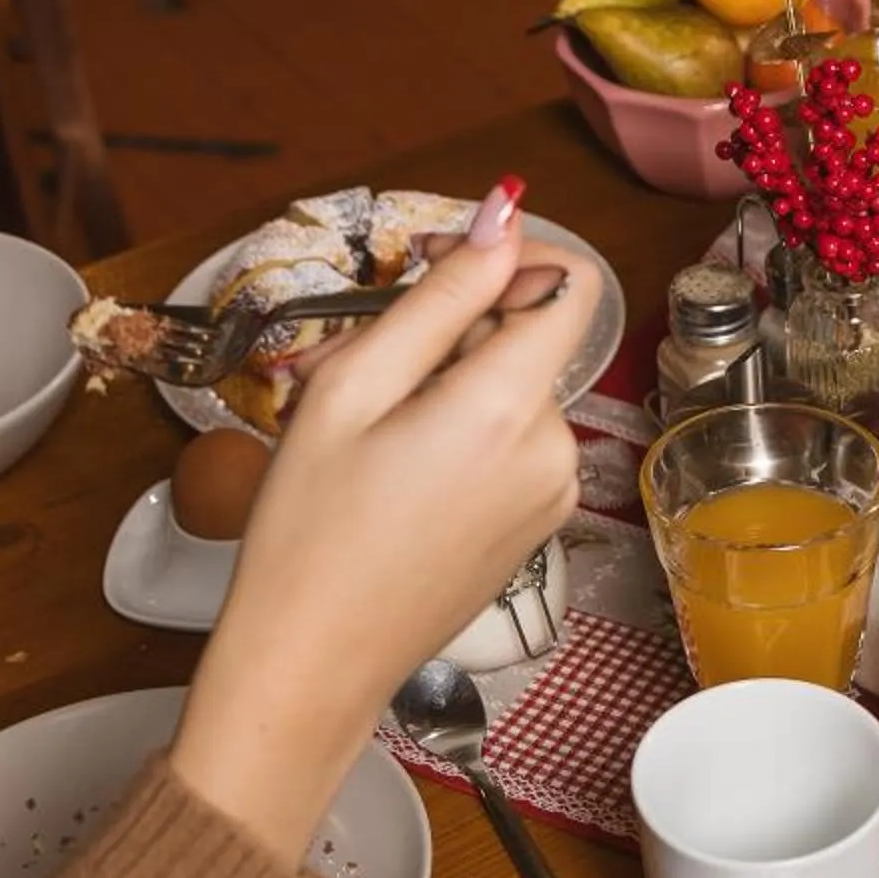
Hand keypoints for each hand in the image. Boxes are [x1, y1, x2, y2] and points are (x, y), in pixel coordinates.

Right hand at [173, 181, 591, 855]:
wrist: (314, 662)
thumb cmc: (310, 530)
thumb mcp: (352, 386)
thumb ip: (439, 296)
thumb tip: (501, 215)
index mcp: (510, 406)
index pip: (568, 281)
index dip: (506, 255)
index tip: (433, 269)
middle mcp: (555, 448)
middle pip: (524, 338)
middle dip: (444, 333)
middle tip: (350, 367)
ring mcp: (554, 493)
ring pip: (510, 391)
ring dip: (441, 386)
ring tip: (359, 431)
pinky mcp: (537, 525)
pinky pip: (509, 445)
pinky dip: (457, 434)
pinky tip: (388, 471)